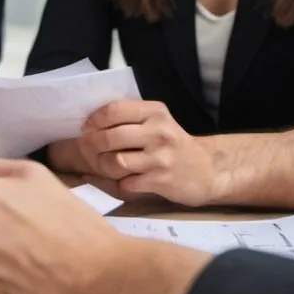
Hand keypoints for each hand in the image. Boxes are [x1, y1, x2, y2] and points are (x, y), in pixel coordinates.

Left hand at [51, 100, 217, 206]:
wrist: (207, 170)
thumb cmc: (173, 144)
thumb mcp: (157, 122)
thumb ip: (130, 118)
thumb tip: (89, 124)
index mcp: (154, 111)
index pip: (114, 110)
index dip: (94, 120)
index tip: (86, 128)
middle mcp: (158, 131)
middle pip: (110, 136)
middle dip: (91, 144)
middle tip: (86, 149)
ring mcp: (160, 157)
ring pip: (115, 161)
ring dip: (103, 165)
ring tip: (104, 165)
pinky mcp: (161, 180)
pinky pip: (126, 183)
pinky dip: (119, 183)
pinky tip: (123, 180)